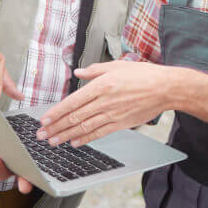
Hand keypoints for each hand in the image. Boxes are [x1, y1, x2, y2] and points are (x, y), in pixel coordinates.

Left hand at [36, 61, 173, 146]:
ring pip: (84, 127)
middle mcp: (105, 101)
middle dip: (56, 127)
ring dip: (66, 135)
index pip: (73, 101)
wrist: (165, 88)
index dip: (57, 112)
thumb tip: (78, 73)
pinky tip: (75, 142)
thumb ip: (95, 70)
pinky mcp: (121, 123)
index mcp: (102, 85)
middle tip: (42, 135)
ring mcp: (113, 114)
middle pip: (75, 117)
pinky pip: (99, 133)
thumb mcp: (117, 65)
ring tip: (53, 141)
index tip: (45, 119)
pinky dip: (85, 139)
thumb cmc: (144, 75)